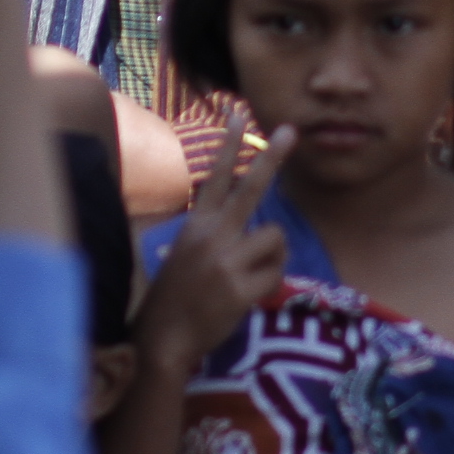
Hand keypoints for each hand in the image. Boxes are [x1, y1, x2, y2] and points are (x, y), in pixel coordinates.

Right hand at [133, 129, 294, 373]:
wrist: (162, 338)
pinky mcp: (240, 288)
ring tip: (252, 273)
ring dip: (273, 255)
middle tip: (291, 131)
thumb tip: (248, 223)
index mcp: (196, 225)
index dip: (227, 146)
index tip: (238, 115)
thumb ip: (211, 233)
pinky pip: (276, 274)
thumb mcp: (184, 253)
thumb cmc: (174, 297)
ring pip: (275, 237)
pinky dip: (270, 284)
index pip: (214, 177)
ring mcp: (226, 261)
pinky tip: (248, 295)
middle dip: (272, 157)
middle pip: (250, 188)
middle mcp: (211, 236)